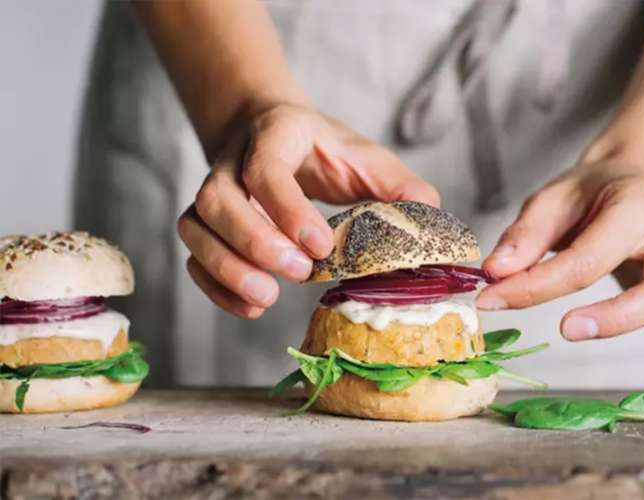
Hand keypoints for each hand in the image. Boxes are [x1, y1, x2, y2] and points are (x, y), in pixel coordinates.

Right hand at [178, 104, 438, 318]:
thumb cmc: (323, 149)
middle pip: (218, 199)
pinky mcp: (205, 223)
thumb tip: (429, 216)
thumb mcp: (363, 155)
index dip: (287, 208)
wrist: (273, 132)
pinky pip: (193, 255)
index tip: (321, 246)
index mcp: (277, 134)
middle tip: (298, 273)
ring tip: (267, 298)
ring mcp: (212, 191)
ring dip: (227, 268)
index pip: (265, 167)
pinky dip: (214, 286)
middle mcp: (232, 160)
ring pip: (196, 227)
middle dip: (254, 241)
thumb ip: (396, 184)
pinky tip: (250, 306)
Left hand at [476, 162, 643, 368]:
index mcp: (635, 204)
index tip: (493, 301)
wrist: (630, 183)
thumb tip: (495, 273)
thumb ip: (525, 236)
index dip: (537, 285)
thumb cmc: (589, 195)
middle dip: (619, 311)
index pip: (588, 255)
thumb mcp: (551, 200)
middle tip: (567, 329)